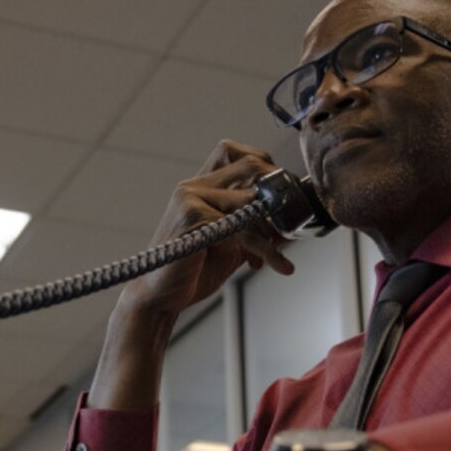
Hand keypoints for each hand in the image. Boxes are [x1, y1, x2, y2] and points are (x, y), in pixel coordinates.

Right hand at [121, 140, 295, 322]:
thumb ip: (256, 227)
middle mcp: (192, 187)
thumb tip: (291, 222)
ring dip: (273, 229)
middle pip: (248, 164)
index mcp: (198, 187)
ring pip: (250, 200)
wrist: (159, 298)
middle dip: (277, 191)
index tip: (281, 195)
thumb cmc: (192, 271)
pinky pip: (243, 228)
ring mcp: (190, 199)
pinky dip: (265, 249)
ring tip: (281, 254)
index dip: (263, 165)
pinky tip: (278, 265)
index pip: (233, 151)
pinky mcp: (193, 218)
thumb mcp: (232, 244)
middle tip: (290, 220)